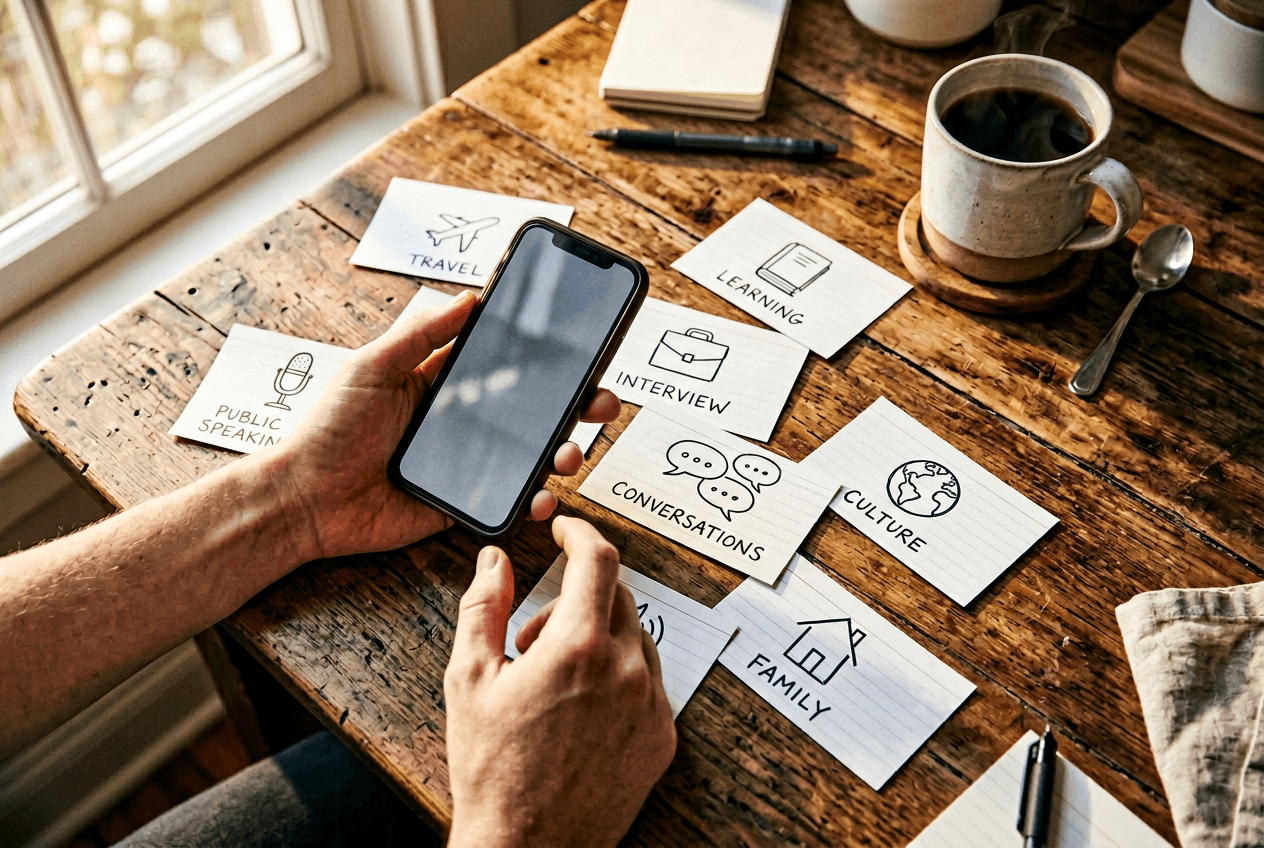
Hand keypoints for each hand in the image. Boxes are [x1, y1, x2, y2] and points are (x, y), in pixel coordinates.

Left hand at [269, 292, 620, 560]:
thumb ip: (420, 335)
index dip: (544, 356)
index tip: (580, 346)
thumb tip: (470, 297)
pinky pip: (508, 501)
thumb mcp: (371, 367)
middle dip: (574, 404)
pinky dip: (534, 500)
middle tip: (602, 401)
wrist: (304, 500)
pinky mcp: (462, 504)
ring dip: (562, 451)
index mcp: (441, 382)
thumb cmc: (328, 429)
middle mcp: (460, 421)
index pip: (503, 362)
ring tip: (571, 452)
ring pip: (530, 455)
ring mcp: (465, 464)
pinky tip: (543, 495)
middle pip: (531, 409)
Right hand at [444, 517, 675, 847]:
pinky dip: (619, 675)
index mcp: (577, 647)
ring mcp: (651, 705)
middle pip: (616, 595)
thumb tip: (495, 561)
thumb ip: (483, 607)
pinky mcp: (663, 737)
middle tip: (533, 636)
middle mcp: (625, 669)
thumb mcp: (469, 679)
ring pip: (635, 636)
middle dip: (575, 597)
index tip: (564, 530)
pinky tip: (582, 707)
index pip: (596, 558)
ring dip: (598, 637)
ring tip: (553, 679)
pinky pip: (650, 681)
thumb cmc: (491, 770)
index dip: (579, 532)